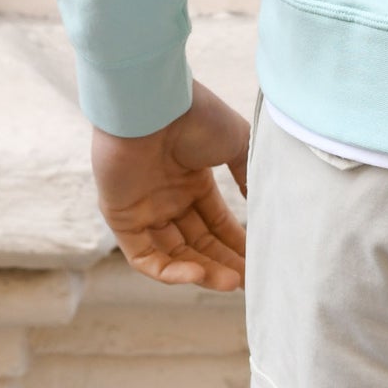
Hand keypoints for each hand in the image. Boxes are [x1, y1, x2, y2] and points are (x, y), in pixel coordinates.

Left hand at [91, 77, 251, 289]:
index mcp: (192, 180)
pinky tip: (198, 274)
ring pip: (174, 254)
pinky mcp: (121, 219)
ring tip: (230, 283)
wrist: (155, 103)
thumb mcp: (237, 143)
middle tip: (246, 283)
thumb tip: (266, 206)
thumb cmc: (197, 116)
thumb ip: (249, 175)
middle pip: (197, 242)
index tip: (257, 263)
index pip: (216, 222)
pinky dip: (170, 271)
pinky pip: (144, 256)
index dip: (235, 243)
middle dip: (222, 263)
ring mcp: (144, 209)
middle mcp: (168, 197)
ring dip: (202, 271)